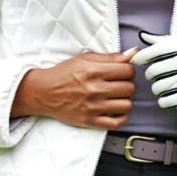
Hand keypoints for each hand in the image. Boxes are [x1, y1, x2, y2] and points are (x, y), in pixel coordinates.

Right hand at [11, 47, 137, 128]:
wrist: (43, 92)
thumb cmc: (63, 74)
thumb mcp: (85, 59)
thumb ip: (110, 57)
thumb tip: (133, 52)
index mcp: (94, 71)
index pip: (128, 70)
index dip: (128, 70)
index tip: (122, 72)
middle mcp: (94, 89)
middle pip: (130, 88)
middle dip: (127, 85)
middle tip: (118, 85)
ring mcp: (93, 107)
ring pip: (127, 105)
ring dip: (125, 101)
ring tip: (116, 98)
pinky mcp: (90, 121)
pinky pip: (117, 123)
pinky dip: (121, 117)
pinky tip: (115, 111)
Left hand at [131, 31, 176, 106]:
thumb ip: (164, 40)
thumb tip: (143, 37)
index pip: (152, 52)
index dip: (140, 58)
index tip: (137, 62)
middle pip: (153, 72)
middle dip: (151, 75)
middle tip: (155, 76)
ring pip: (158, 87)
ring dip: (157, 88)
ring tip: (162, 86)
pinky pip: (168, 100)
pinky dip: (163, 100)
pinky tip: (166, 97)